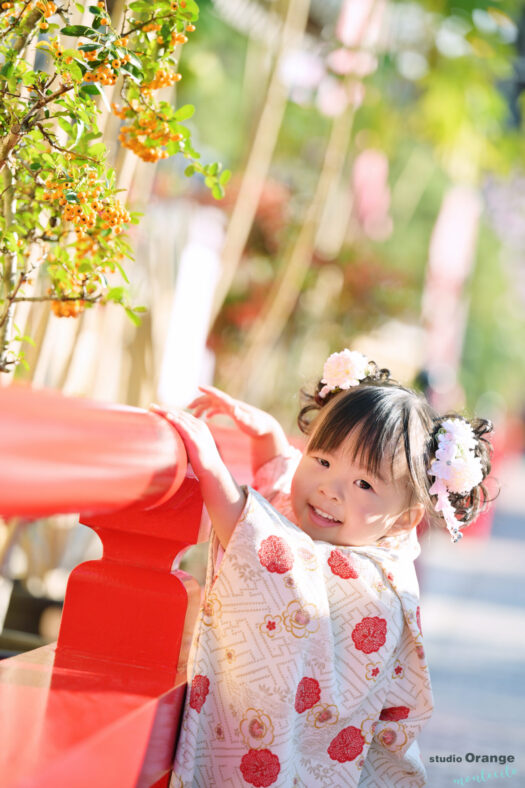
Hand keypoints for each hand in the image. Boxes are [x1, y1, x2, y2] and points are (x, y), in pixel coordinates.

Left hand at [150, 403, 245, 548]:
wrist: (213, 473)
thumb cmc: (202, 465)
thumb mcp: (192, 451)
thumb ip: (183, 445)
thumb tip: (170, 449)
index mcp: (199, 428)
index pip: (182, 416)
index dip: (169, 412)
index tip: (156, 410)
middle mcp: (200, 428)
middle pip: (179, 415)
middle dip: (164, 410)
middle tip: (151, 407)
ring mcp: (198, 433)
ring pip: (180, 418)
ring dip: (166, 413)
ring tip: (154, 409)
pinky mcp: (196, 440)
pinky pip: (183, 427)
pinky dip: (174, 421)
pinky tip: (166, 417)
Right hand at [189, 386, 280, 437]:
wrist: (265, 426)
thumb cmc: (257, 426)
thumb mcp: (249, 422)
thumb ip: (241, 416)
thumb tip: (234, 408)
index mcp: (232, 405)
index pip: (219, 395)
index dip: (209, 390)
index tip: (199, 386)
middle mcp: (230, 404)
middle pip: (212, 399)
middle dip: (199, 401)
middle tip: (188, 406)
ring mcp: (231, 408)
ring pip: (213, 404)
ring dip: (203, 407)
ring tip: (193, 414)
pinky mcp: (232, 413)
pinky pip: (218, 409)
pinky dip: (210, 411)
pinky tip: (206, 418)